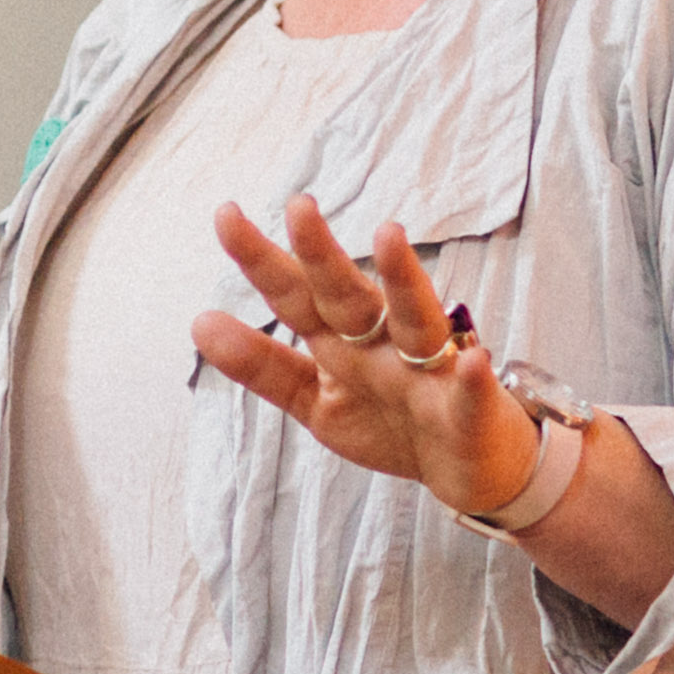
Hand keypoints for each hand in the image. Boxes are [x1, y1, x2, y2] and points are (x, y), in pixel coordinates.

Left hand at [193, 196, 549, 518]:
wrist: (469, 468)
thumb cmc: (392, 422)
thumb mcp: (317, 401)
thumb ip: (263, 366)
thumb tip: (198, 321)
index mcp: (344, 342)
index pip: (296, 296)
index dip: (261, 261)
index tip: (225, 215)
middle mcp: (384, 344)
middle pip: (349, 295)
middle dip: (323, 255)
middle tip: (298, 206)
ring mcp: (430, 373)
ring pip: (416, 321)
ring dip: (404, 281)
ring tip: (389, 236)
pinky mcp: (471, 411)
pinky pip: (472, 394)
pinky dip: (474, 380)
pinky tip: (475, 363)